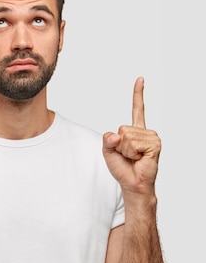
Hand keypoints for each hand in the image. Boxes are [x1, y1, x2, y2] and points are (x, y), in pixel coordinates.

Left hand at [102, 77, 160, 194]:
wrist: (132, 183)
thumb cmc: (122, 167)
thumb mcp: (107, 150)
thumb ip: (107, 138)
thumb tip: (118, 135)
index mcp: (135, 131)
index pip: (137, 109)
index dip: (138, 94)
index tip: (140, 79)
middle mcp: (145, 132)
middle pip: (121, 128)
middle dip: (119, 145)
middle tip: (128, 155)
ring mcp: (152, 137)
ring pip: (126, 136)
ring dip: (125, 150)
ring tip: (134, 158)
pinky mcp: (154, 144)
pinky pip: (132, 143)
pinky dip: (131, 153)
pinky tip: (139, 159)